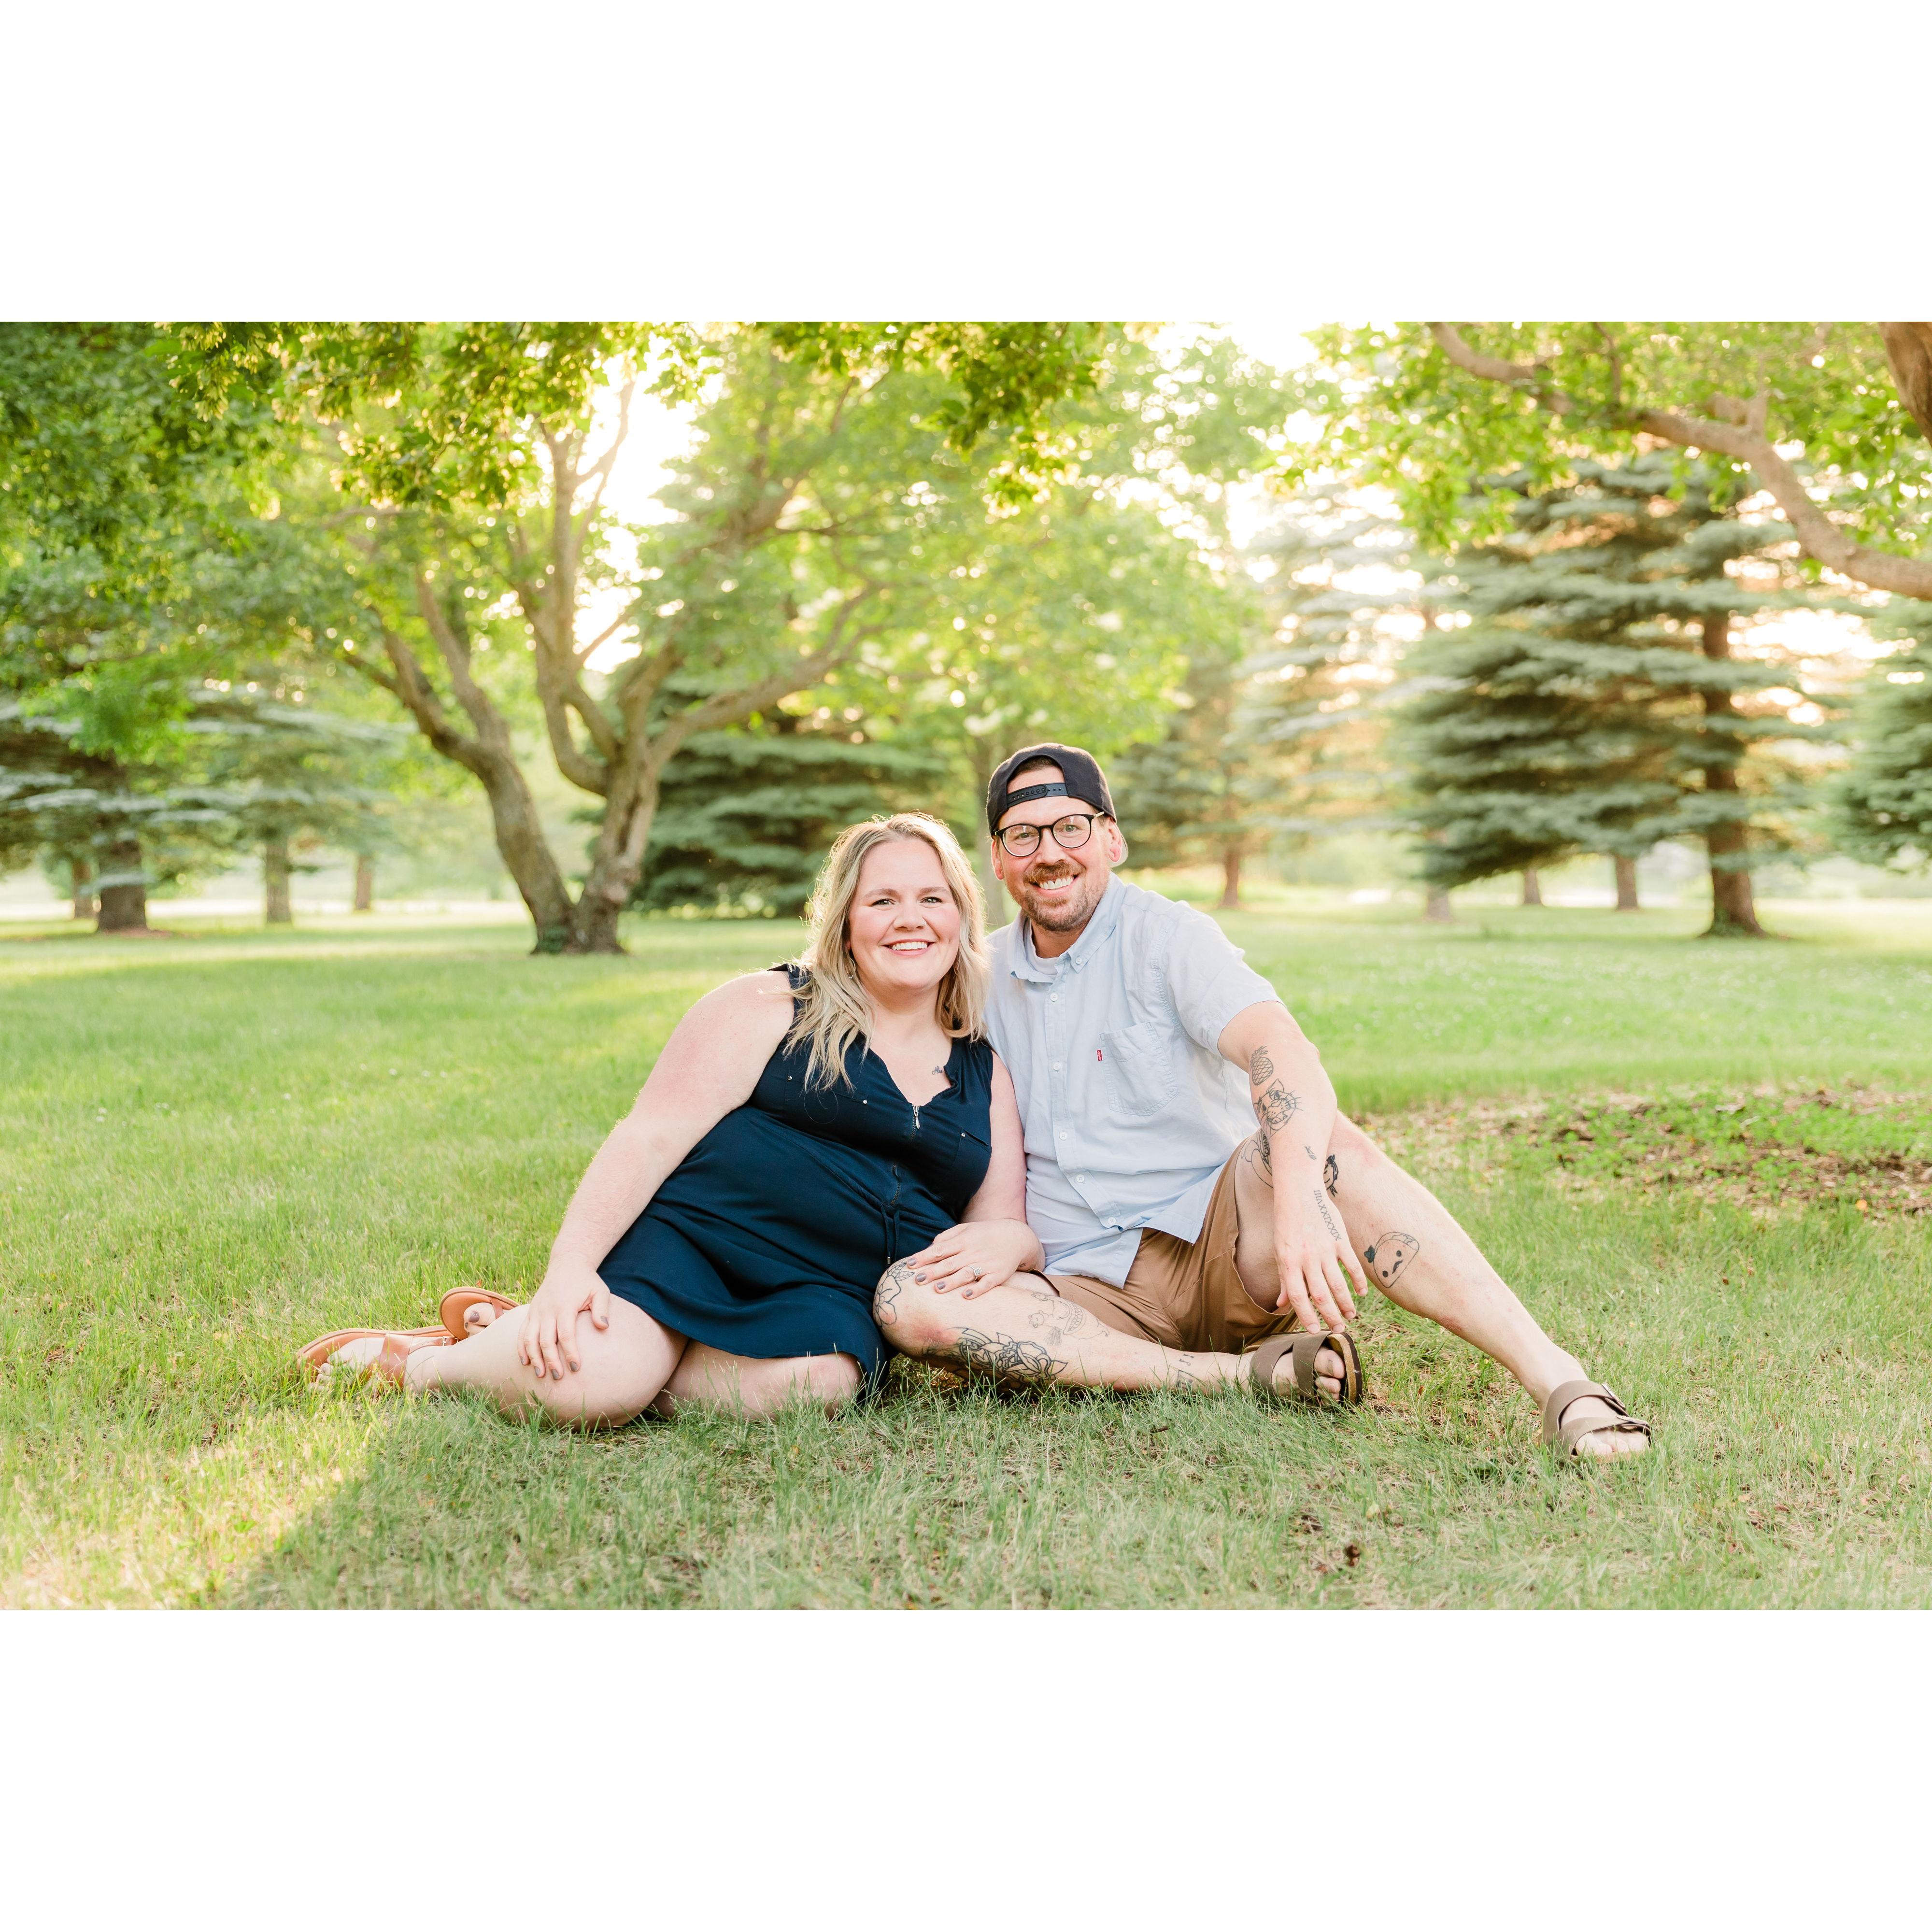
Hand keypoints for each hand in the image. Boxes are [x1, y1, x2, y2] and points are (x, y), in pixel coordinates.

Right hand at [519, 1257, 609, 1379]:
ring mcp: (536, 1310)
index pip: (566, 1334)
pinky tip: (525, 1362)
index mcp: (565, 1305)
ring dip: (533, 1357)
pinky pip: (521, 1332)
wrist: (567, 1263)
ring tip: (540, 1374)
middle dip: (551, 1360)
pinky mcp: (530, 1311)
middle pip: (545, 1340)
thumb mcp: (600, 1291)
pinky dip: (521, 1347)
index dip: (570, 1352)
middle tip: (558, 1377)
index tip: (576, 1368)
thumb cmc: (586, 1281)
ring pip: (529, 1338)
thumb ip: (602, 1309)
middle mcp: (547, 1309)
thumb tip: (604, 1327)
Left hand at [900, 1219, 1040, 1299]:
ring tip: (937, 1289)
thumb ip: (947, 1237)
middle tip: (916, 1280)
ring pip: (966, 1273)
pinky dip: (977, 1289)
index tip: (909, 1265)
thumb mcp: (966, 1229)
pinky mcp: (998, 1274)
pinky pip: (987, 1283)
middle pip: (950, 1263)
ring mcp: (986, 1264)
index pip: (940, 1250)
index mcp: (963, 1240)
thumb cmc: (985, 1234)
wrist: (1016, 1236)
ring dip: (952, 1282)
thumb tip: (930, 1248)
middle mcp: (973, 1252)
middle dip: (932, 1272)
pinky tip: (966, 1296)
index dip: (924, 1257)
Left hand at [1273, 1184, 1366, 1332]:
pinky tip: (1361, 1293)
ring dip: (1345, 1303)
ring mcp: (1325, 1249)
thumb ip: (1283, 1280)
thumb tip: (1281, 1305)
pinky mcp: (1340, 1239)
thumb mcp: (1280, 1252)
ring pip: (1338, 1284)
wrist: (1299, 1193)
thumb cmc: (1287, 1225)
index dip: (1306, 1316)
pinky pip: (1352, 1265)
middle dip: (1330, 1315)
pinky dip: (1358, 1281)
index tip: (1315, 1331)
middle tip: (1339, 1329)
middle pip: (1320, 1294)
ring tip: (1350, 1316)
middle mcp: (1307, 1258)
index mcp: (1289, 1262)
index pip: (1298, 1297)